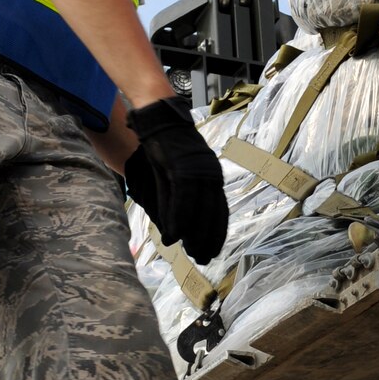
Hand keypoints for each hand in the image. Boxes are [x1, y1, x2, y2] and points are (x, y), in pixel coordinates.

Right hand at [124, 99, 228, 263]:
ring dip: (196, 234)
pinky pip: (184, 198)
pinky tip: (175, 234)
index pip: (220, 212)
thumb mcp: (174, 178)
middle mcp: (211, 175)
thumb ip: (175, 204)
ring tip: (192, 253)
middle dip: (209, 240)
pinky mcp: (182, 167)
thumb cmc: (166, 149)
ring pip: (201, 210)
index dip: (217, 234)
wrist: (159, 120)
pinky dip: (180, 218)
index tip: (212, 252)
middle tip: (203, 259)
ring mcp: (198, 171)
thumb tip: (174, 233)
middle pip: (213, 215)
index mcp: (212, 177)